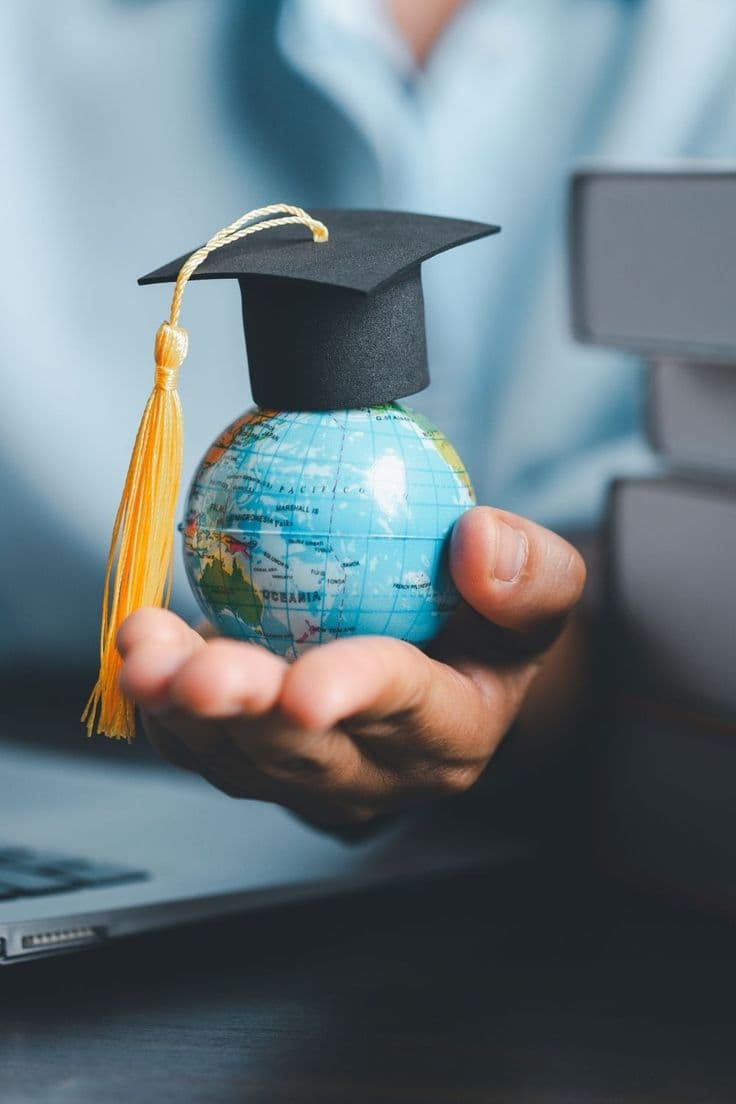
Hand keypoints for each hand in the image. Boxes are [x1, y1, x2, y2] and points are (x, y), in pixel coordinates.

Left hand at [118, 507, 585, 824]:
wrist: (444, 674)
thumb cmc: (488, 628)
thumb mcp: (539, 595)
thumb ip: (530, 574)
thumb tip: (479, 538)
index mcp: (451, 734)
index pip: (406, 711)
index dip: (355, 694)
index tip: (306, 685)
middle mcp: (374, 774)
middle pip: (304, 753)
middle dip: (243, 715)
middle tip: (194, 675)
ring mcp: (306, 778)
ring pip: (235, 756)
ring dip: (179, 708)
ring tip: (144, 652)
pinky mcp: (255, 764)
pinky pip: (197, 744)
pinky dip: (158, 699)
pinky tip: (141, 645)